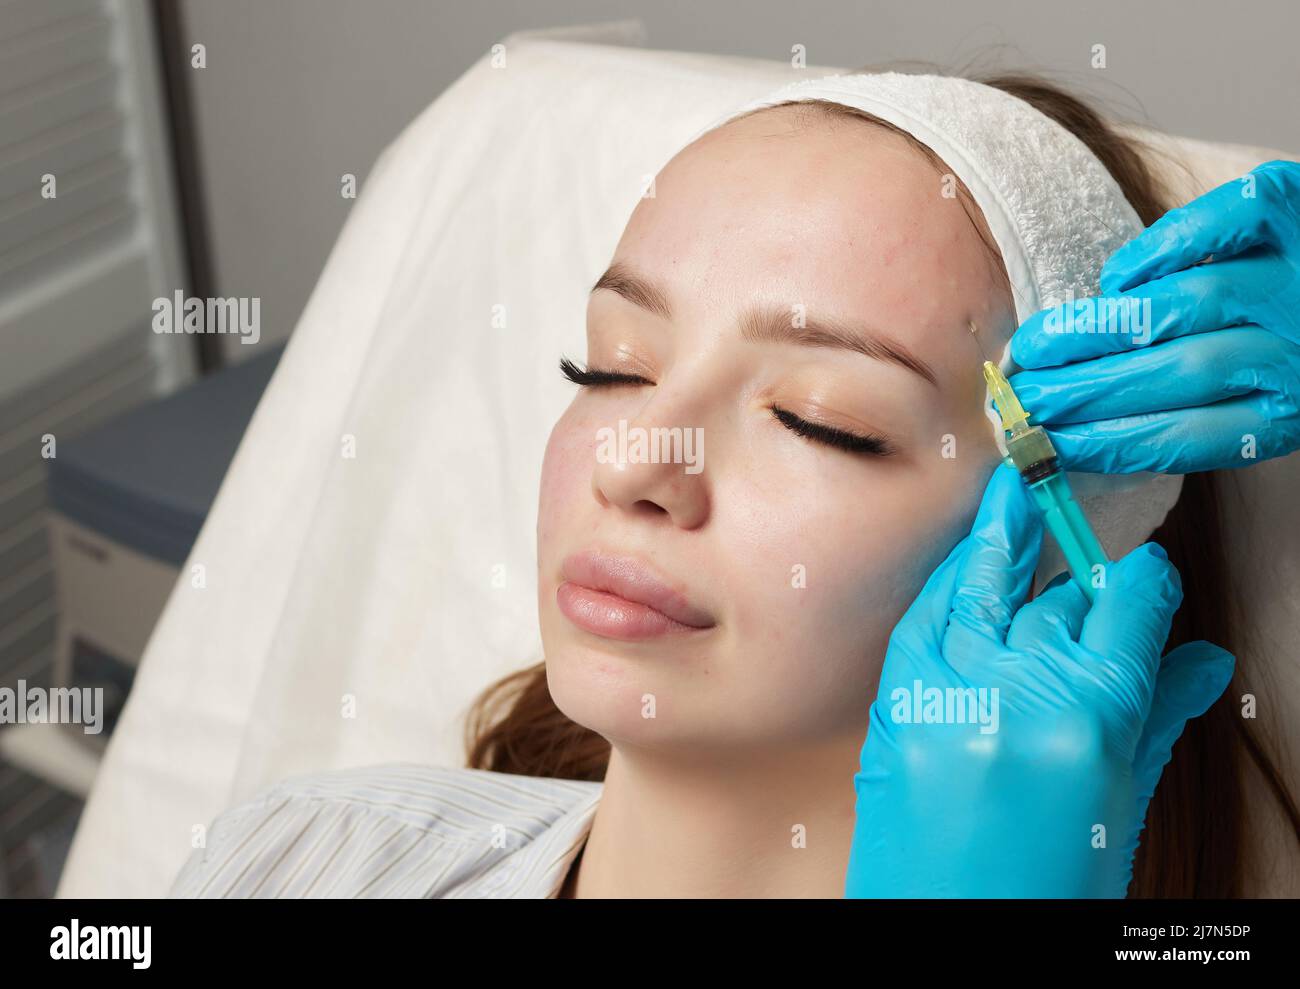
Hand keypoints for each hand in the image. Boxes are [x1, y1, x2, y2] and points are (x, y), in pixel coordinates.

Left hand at [844, 464, 1233, 896]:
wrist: (950, 930)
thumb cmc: (1043, 885)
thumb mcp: (1119, 805)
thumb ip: (1159, 721)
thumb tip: (1206, 661)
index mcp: (1091, 714)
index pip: (1129, 603)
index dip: (1143, 578)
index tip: (1144, 572)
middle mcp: (1018, 687)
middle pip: (1059, 596)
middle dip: (1077, 577)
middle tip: (1082, 550)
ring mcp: (948, 686)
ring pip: (985, 582)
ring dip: (1004, 535)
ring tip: (1014, 489)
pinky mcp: (899, 697)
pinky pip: (929, 614)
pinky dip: (952, 580)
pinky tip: (966, 555)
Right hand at [1007, 159, 1299, 474]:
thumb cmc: (1273, 352)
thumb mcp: (1245, 406)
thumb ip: (1181, 415)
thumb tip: (1067, 433)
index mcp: (1288, 412)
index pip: (1184, 437)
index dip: (1103, 443)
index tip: (1042, 443)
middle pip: (1179, 374)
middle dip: (1081, 389)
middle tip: (1019, 396)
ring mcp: (1297, 274)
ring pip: (1187, 303)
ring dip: (1097, 329)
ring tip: (1039, 345)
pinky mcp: (1290, 206)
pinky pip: (1223, 223)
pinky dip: (1161, 249)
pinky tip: (1119, 279)